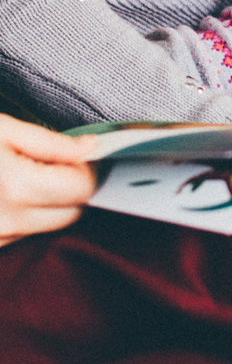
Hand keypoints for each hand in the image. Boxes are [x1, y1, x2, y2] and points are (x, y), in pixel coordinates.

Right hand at [0, 116, 98, 247]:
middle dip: (74, 188)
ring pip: (51, 226)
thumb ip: (50, 142)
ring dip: (53, 204)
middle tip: (60, 165)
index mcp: (18, 187)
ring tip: (31, 175)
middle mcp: (9, 221)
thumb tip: (91, 147)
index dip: (90, 169)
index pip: (83, 189)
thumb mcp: (2, 128)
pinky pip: (26, 234)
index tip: (88, 155)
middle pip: (73, 213)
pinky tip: (14, 193)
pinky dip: (30, 215)